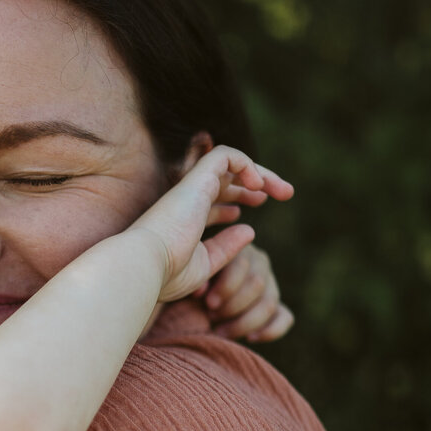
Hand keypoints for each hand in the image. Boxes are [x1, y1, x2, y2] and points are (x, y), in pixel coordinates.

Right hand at [129, 146, 293, 303]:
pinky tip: (258, 185)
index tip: (256, 204)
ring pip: (229, 163)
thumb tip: (249, 229)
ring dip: (260, 172)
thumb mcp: (205, 264)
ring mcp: (191, 189)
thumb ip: (226, 247)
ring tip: (283, 191)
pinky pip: (225, 155)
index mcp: (186, 220)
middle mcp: (187, 200)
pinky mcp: (196, 180)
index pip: (213, 199)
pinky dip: (246, 164)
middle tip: (285, 194)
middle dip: (257, 182)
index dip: (237, 198)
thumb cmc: (167, 274)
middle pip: (225, 179)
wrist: (145, 265)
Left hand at [198, 244, 294, 341]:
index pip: (242, 265)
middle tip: (210, 316)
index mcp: (237, 249)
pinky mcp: (277, 305)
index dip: (227, 286)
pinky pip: (285, 318)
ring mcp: (270, 283)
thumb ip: (196, 277)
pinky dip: (271, 330)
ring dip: (245, 322)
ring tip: (220, 331)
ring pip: (269, 303)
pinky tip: (250, 338)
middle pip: (257, 284)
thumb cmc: (187, 281)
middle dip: (233, 305)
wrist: (193, 296)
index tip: (208, 304)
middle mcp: (259, 262)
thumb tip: (201, 290)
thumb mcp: (189, 275)